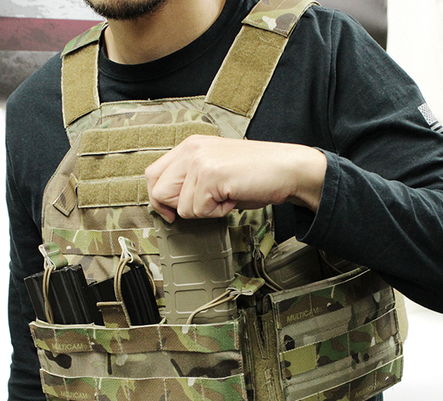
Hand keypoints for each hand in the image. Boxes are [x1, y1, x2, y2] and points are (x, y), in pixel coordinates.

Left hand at [145, 135, 326, 221]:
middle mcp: (191, 149)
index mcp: (190, 146)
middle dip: (179, 208)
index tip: (174, 212)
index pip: (153, 175)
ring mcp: (199, 160)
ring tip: (226, 196)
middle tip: (206, 206)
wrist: (288, 169)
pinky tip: (233, 197)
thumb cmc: (256, 175)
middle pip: (159, 191)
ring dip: (205, 211)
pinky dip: (217, 213)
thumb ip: (190, 182)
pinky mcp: (210, 174)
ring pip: (180, 206)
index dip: (160, 199)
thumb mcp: (215, 172)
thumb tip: (170, 207)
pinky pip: (199, 210)